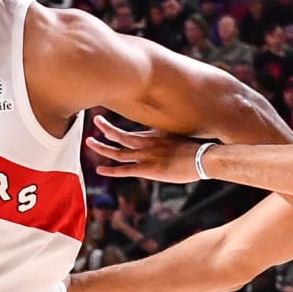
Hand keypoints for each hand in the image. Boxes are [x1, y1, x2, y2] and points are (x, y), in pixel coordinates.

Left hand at [87, 115, 201, 183]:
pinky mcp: (147, 169)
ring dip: (102, 147)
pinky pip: (124, 170)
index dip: (120, 129)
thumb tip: (175, 137)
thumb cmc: (198, 150)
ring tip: (89, 142)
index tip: (110, 124)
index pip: (133, 131)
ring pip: (117, 151)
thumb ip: (174, 137)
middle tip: (96, 120)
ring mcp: (145, 156)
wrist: (203, 157)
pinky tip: (99, 171)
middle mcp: (146, 143)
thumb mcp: (183, 137)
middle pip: (120, 135)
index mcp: (155, 134)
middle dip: (106, 128)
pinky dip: (111, 171)